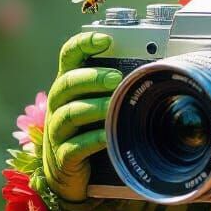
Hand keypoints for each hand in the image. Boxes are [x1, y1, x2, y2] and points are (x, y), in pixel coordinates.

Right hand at [42, 31, 121, 201]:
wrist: (69, 170)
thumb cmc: (89, 128)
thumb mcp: (97, 103)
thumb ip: (115, 86)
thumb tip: (154, 69)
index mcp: (68, 85)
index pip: (69, 56)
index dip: (83, 44)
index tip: (105, 39)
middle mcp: (58, 103)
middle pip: (67, 83)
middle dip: (92, 78)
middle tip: (116, 78)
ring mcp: (57, 130)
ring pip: (69, 113)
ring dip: (94, 107)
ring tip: (113, 105)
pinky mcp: (63, 155)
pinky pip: (75, 145)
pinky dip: (93, 139)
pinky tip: (109, 135)